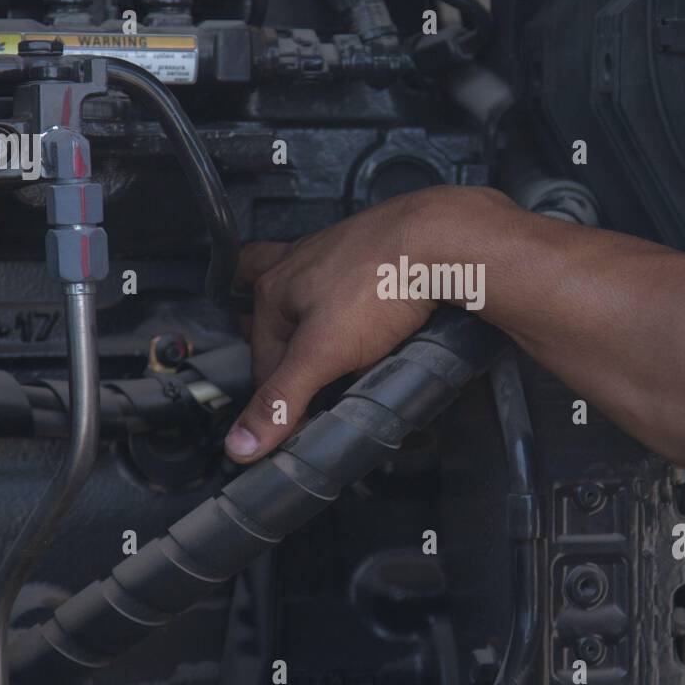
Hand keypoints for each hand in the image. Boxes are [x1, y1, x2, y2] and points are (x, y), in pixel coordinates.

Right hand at [223, 186, 509, 462]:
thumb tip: (243, 441)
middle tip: (293, 382)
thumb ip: (282, 399)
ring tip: (323, 355)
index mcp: (274, 289)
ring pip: (308, 297)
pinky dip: (351, 306)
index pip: (262, 361)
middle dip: (276, 348)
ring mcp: (335, 255)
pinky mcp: (373, 255)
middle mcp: (299, 266)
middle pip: (273, 318)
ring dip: (309, 324)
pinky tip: (372, 323)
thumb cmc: (381, 280)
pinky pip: (348, 286)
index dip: (280, 398)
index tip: (300, 422)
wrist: (442, 243)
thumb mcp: (322, 354)